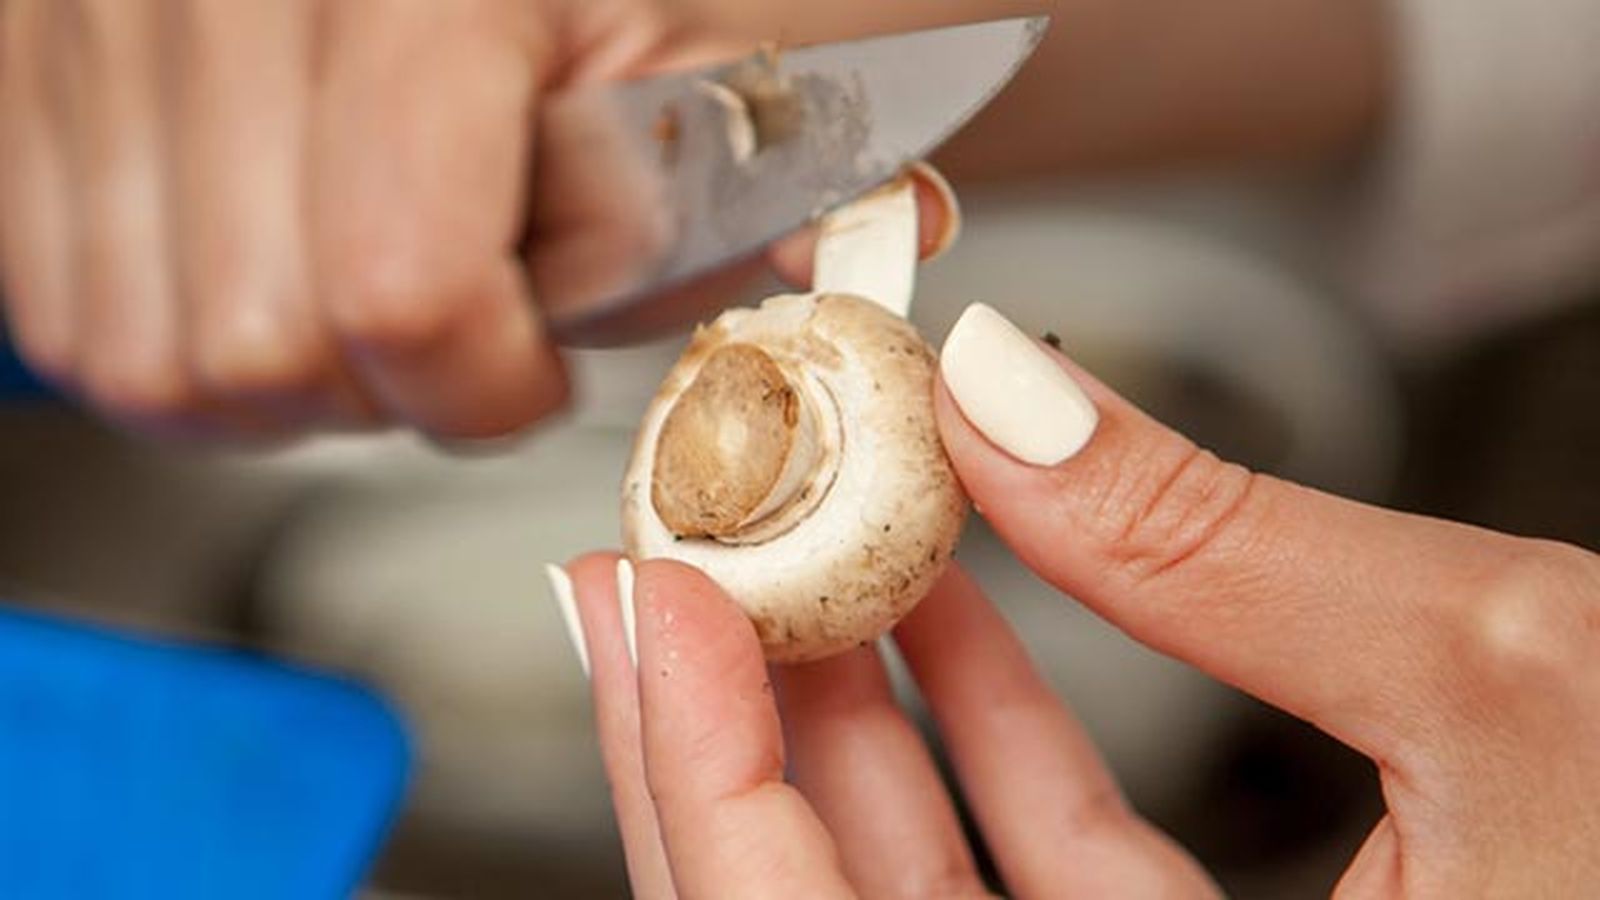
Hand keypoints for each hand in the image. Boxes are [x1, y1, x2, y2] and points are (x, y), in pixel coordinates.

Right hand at [0, 0, 752, 441]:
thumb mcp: (721, 64)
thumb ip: (698, 211)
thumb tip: (658, 312)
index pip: (403, 288)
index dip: (490, 382)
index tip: (534, 366)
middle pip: (256, 348)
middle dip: (384, 387)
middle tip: (459, 319)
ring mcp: (99, 17)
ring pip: (139, 354)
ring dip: (277, 377)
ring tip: (363, 283)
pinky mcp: (33, 62)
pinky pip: (59, 303)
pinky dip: (179, 331)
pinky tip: (276, 266)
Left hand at [555, 302, 1599, 897]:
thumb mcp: (1513, 693)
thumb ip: (1229, 552)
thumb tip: (1020, 398)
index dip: (702, 768)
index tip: (650, 592)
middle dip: (742, 727)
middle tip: (684, 554)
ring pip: (936, 896)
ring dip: (859, 715)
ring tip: (805, 550)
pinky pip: (1054, 884)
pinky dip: (993, 745)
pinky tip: (961, 617)